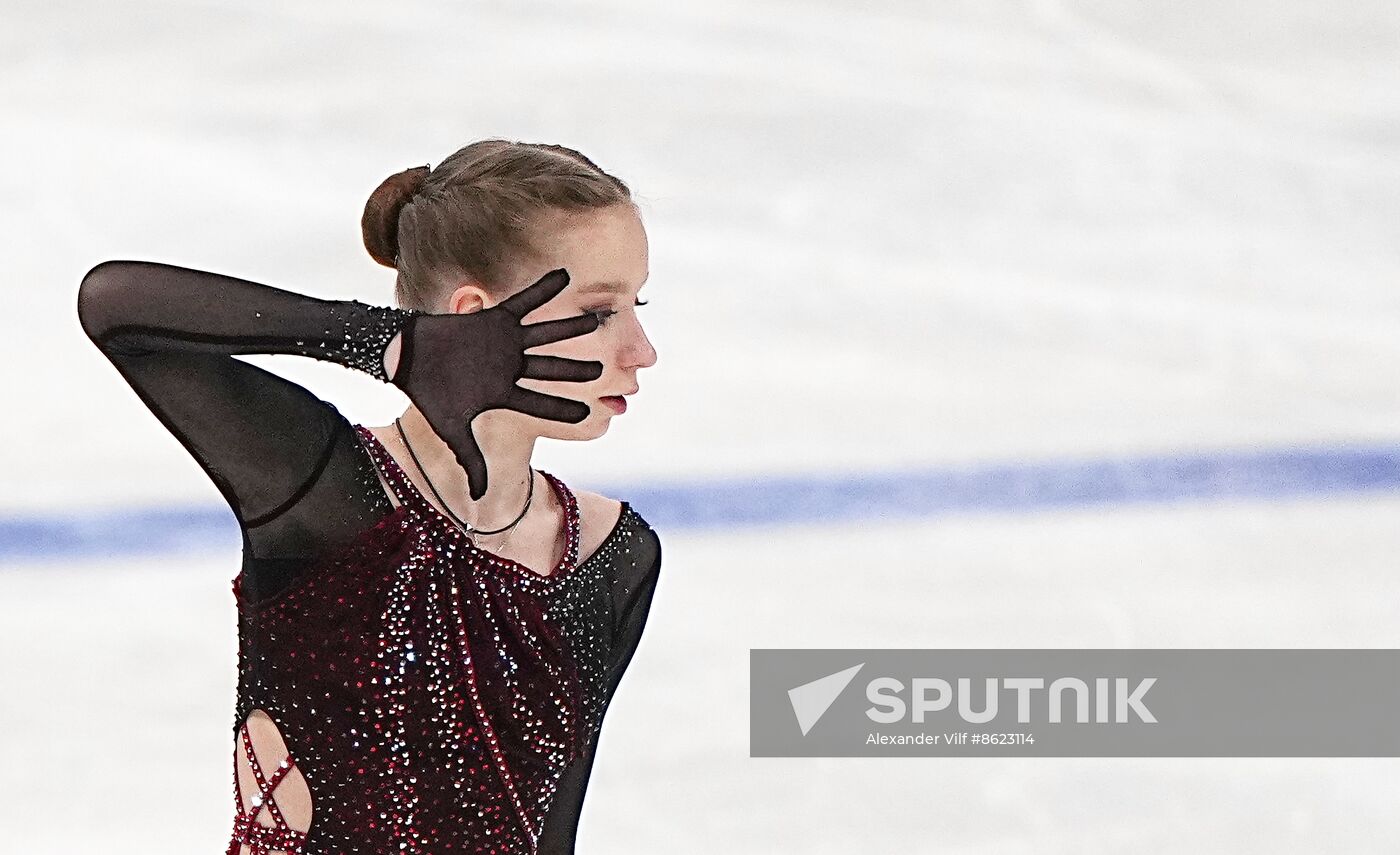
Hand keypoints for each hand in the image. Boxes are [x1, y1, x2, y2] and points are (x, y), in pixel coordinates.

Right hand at [389, 268, 602, 499]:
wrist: (405, 356)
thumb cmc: (428, 392)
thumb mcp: (452, 430)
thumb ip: (471, 458)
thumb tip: (480, 495)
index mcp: (505, 393)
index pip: (541, 404)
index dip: (564, 409)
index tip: (591, 415)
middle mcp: (512, 367)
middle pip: (552, 369)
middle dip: (578, 371)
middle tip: (606, 372)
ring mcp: (506, 342)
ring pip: (546, 335)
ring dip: (571, 328)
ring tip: (597, 320)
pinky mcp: (495, 318)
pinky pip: (524, 301)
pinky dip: (543, 289)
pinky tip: (565, 275)